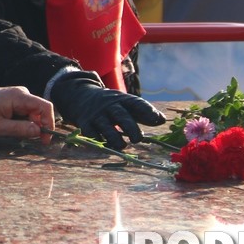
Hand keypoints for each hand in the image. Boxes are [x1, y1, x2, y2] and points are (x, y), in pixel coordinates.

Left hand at [0, 86, 54, 139]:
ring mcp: (20, 96)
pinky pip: (27, 113)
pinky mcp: (16, 100)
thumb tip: (39, 131)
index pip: (45, 107)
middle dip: (38, 127)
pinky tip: (10, 127)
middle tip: (26, 140)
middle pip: (41, 112)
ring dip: (29, 126)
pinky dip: (24, 123)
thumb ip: (18, 129)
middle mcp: (22, 93)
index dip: (49, 123)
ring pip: (34, 114)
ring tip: (12, 132)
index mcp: (18, 97)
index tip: (44, 139)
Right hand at [50, 73, 165, 150]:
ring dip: (115, 139)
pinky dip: (98, 141)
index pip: (136, 103)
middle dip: (130, 128)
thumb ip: (144, 112)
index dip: (147, 110)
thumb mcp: (126, 104)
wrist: (81, 96)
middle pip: (121, 116)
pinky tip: (105, 146)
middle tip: (138, 139)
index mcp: (122, 100)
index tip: (157, 119)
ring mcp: (96, 114)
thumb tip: (162, 120)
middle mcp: (109, 106)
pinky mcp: (84, 123)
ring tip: (122, 146)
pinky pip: (91, 134)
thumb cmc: (111, 105)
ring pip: (106, 127)